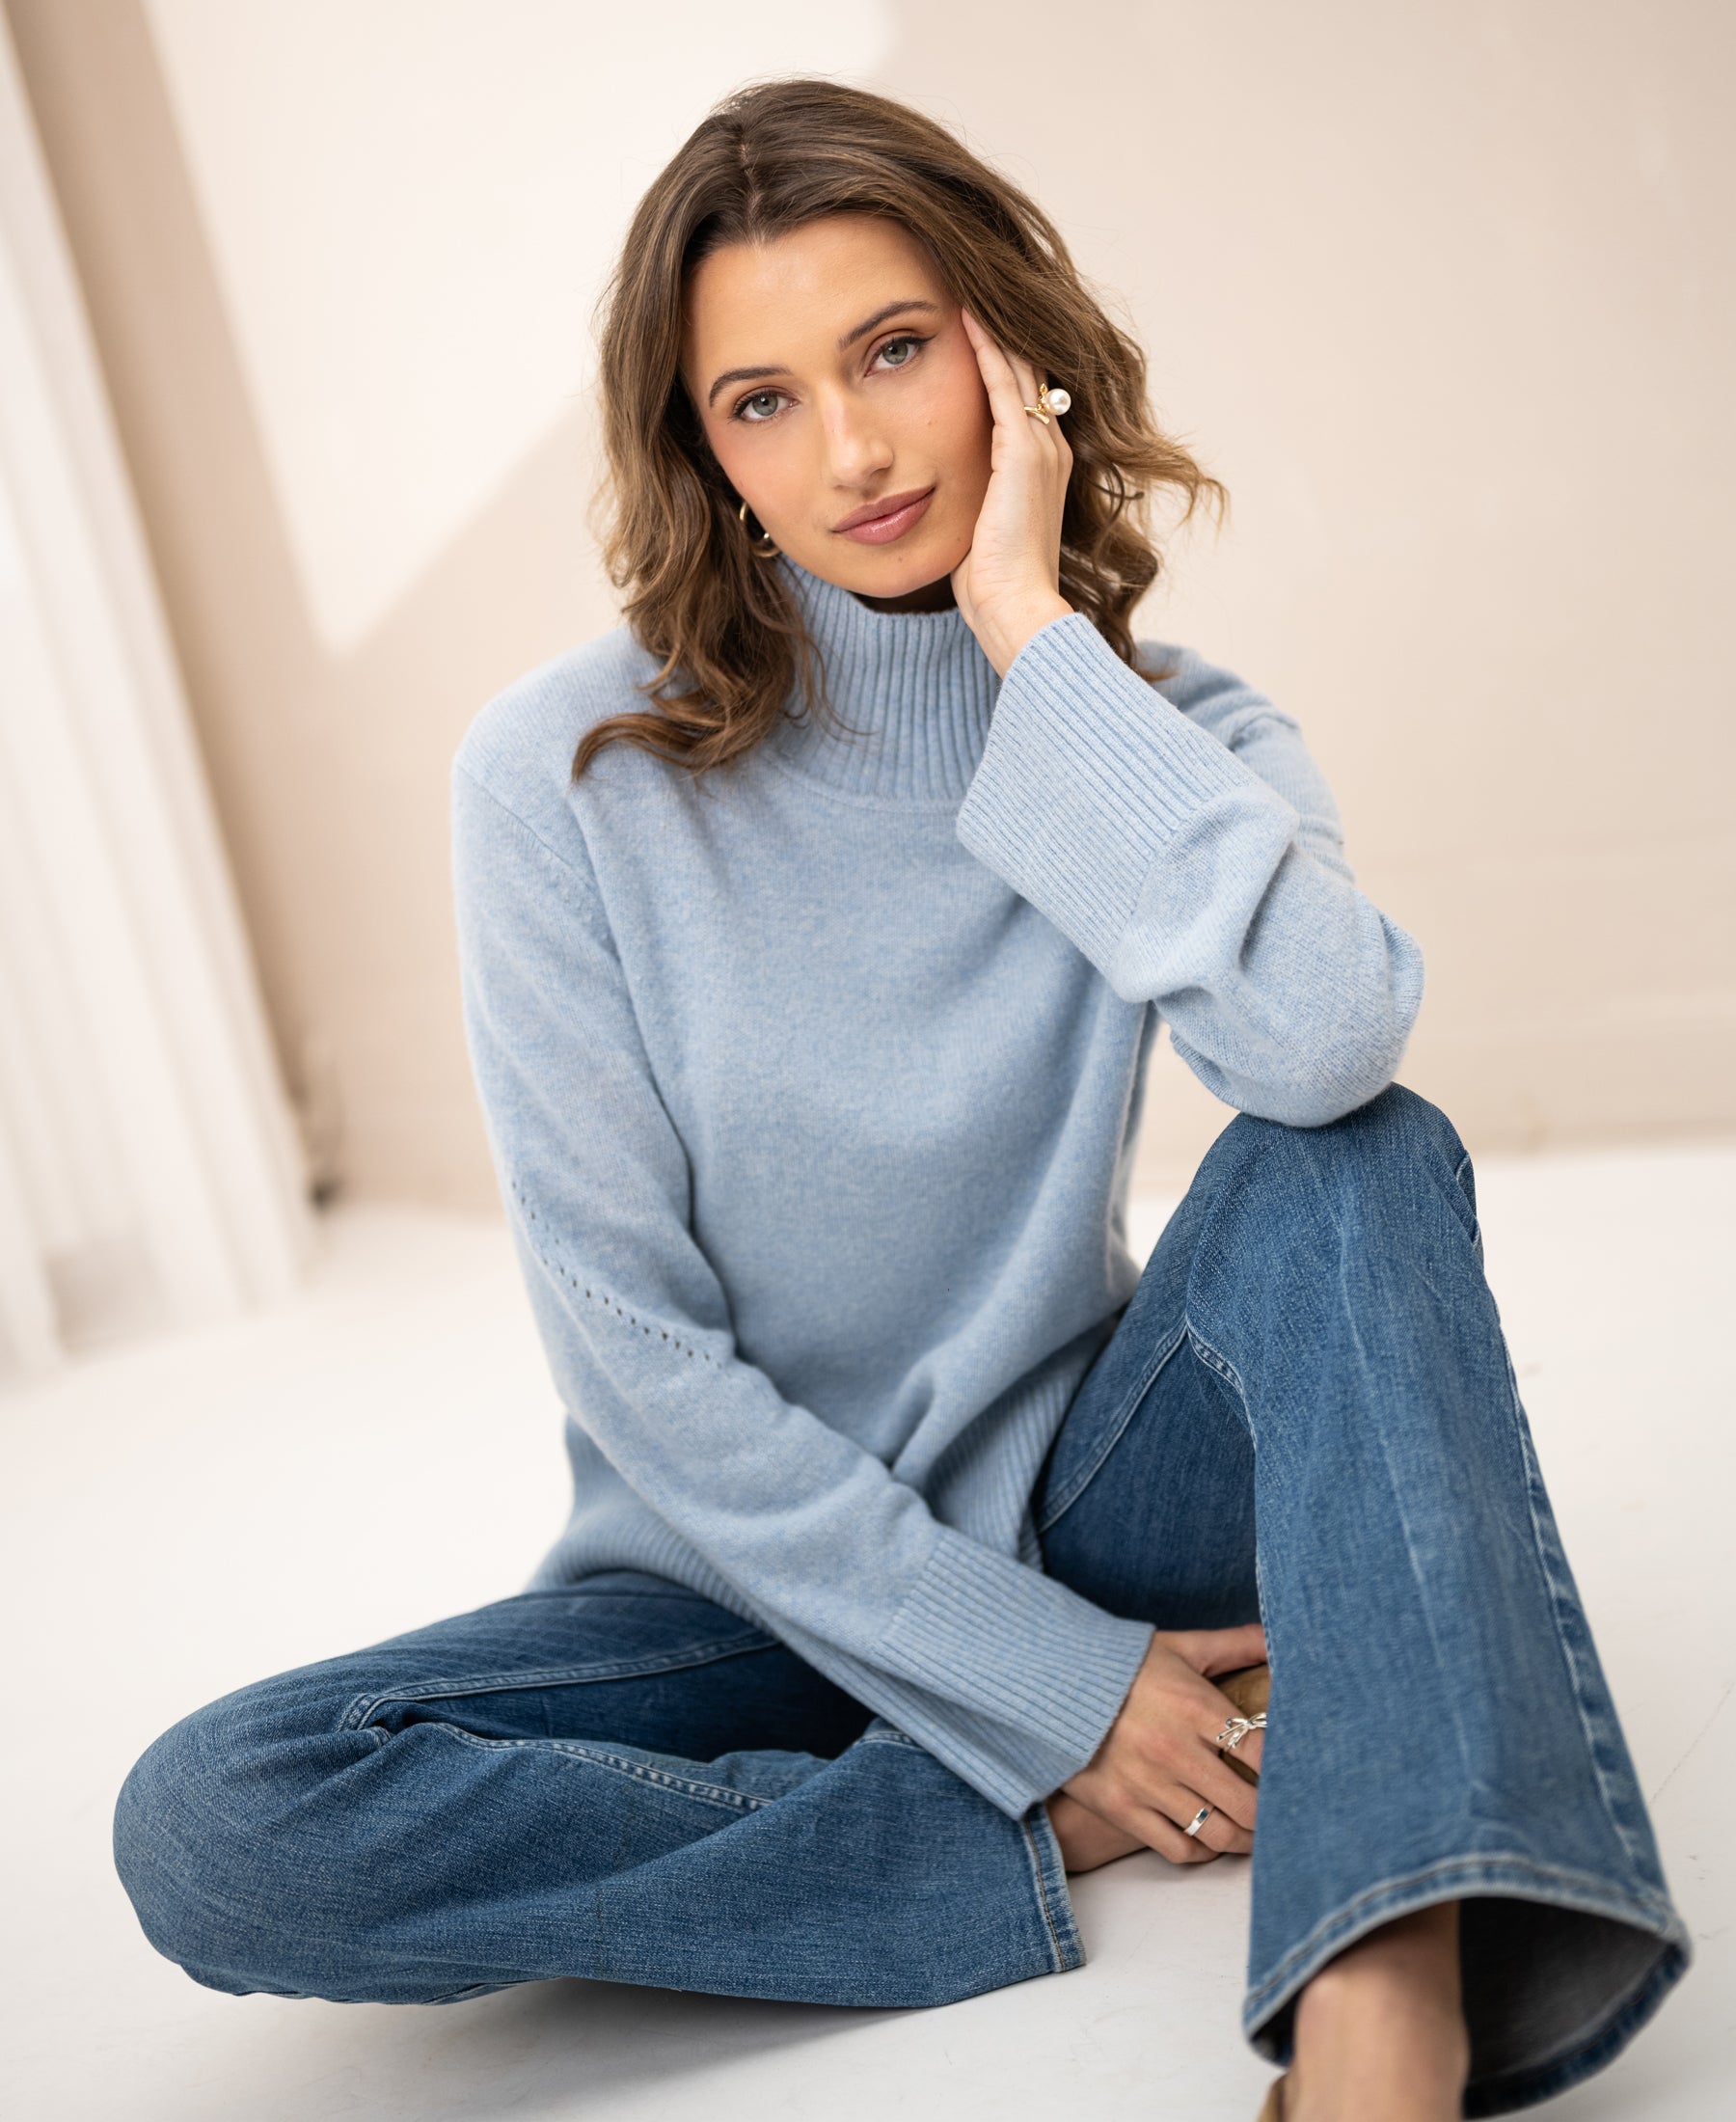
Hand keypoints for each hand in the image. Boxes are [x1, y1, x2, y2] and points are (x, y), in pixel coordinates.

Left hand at [950, 310, 1074, 675]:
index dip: (1000, 362)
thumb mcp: (981, 532)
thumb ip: (972, 501)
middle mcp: (1051, 450)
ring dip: (991, 329)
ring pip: (1018, 369)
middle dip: (999, 334)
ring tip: (966, 288)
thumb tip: (938, 494)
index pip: (1024, 399)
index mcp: (1042, 469)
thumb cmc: (993, 585)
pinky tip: (965, 318)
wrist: (1015, 607)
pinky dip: (985, 349)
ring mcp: (1042, 448)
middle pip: (1027, 373)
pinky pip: (1004, 385)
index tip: (971, 327)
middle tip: (970, 289)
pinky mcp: (1024, 451)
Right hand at [1057, 1622, 1267, 1864]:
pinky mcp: (1121, 1808)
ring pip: (1217, 1834)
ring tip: (1253, 1832)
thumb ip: (1233, 1645)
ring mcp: (1146, 1784)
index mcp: (1193, 1706)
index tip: (1296, 1774)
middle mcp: (1173, 1749)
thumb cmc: (1124, 1667)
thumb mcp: (1180, 1647)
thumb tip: (1278, 1638)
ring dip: (1243, 1839)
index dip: (1286, 1770)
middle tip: (1281, 1814)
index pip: (1260, 1752)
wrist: (1050, 1683)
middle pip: (1248, 1805)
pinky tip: (1209, 1838)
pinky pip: (1177, 1849)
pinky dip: (1201, 1851)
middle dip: (1272, 1816)